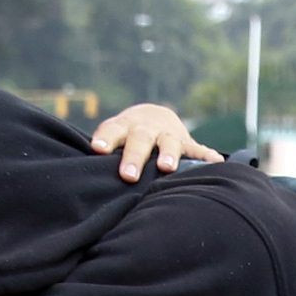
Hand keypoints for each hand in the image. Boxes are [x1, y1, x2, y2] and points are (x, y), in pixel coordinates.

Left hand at [90, 104, 222, 183]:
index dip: (106, 139)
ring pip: (168, 143)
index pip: (113, 130)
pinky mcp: (187, 143)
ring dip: (168, 154)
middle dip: (134, 157)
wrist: (154, 116)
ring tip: (167, 167)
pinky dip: (206, 156)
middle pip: (140, 140)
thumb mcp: (116, 139)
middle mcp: (146, 128)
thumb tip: (80, 179)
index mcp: (125, 127)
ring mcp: (168, 135)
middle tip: (127, 175)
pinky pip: (198, 151)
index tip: (99, 150)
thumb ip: (106, 153)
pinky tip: (214, 161)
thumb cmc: (126, 137)